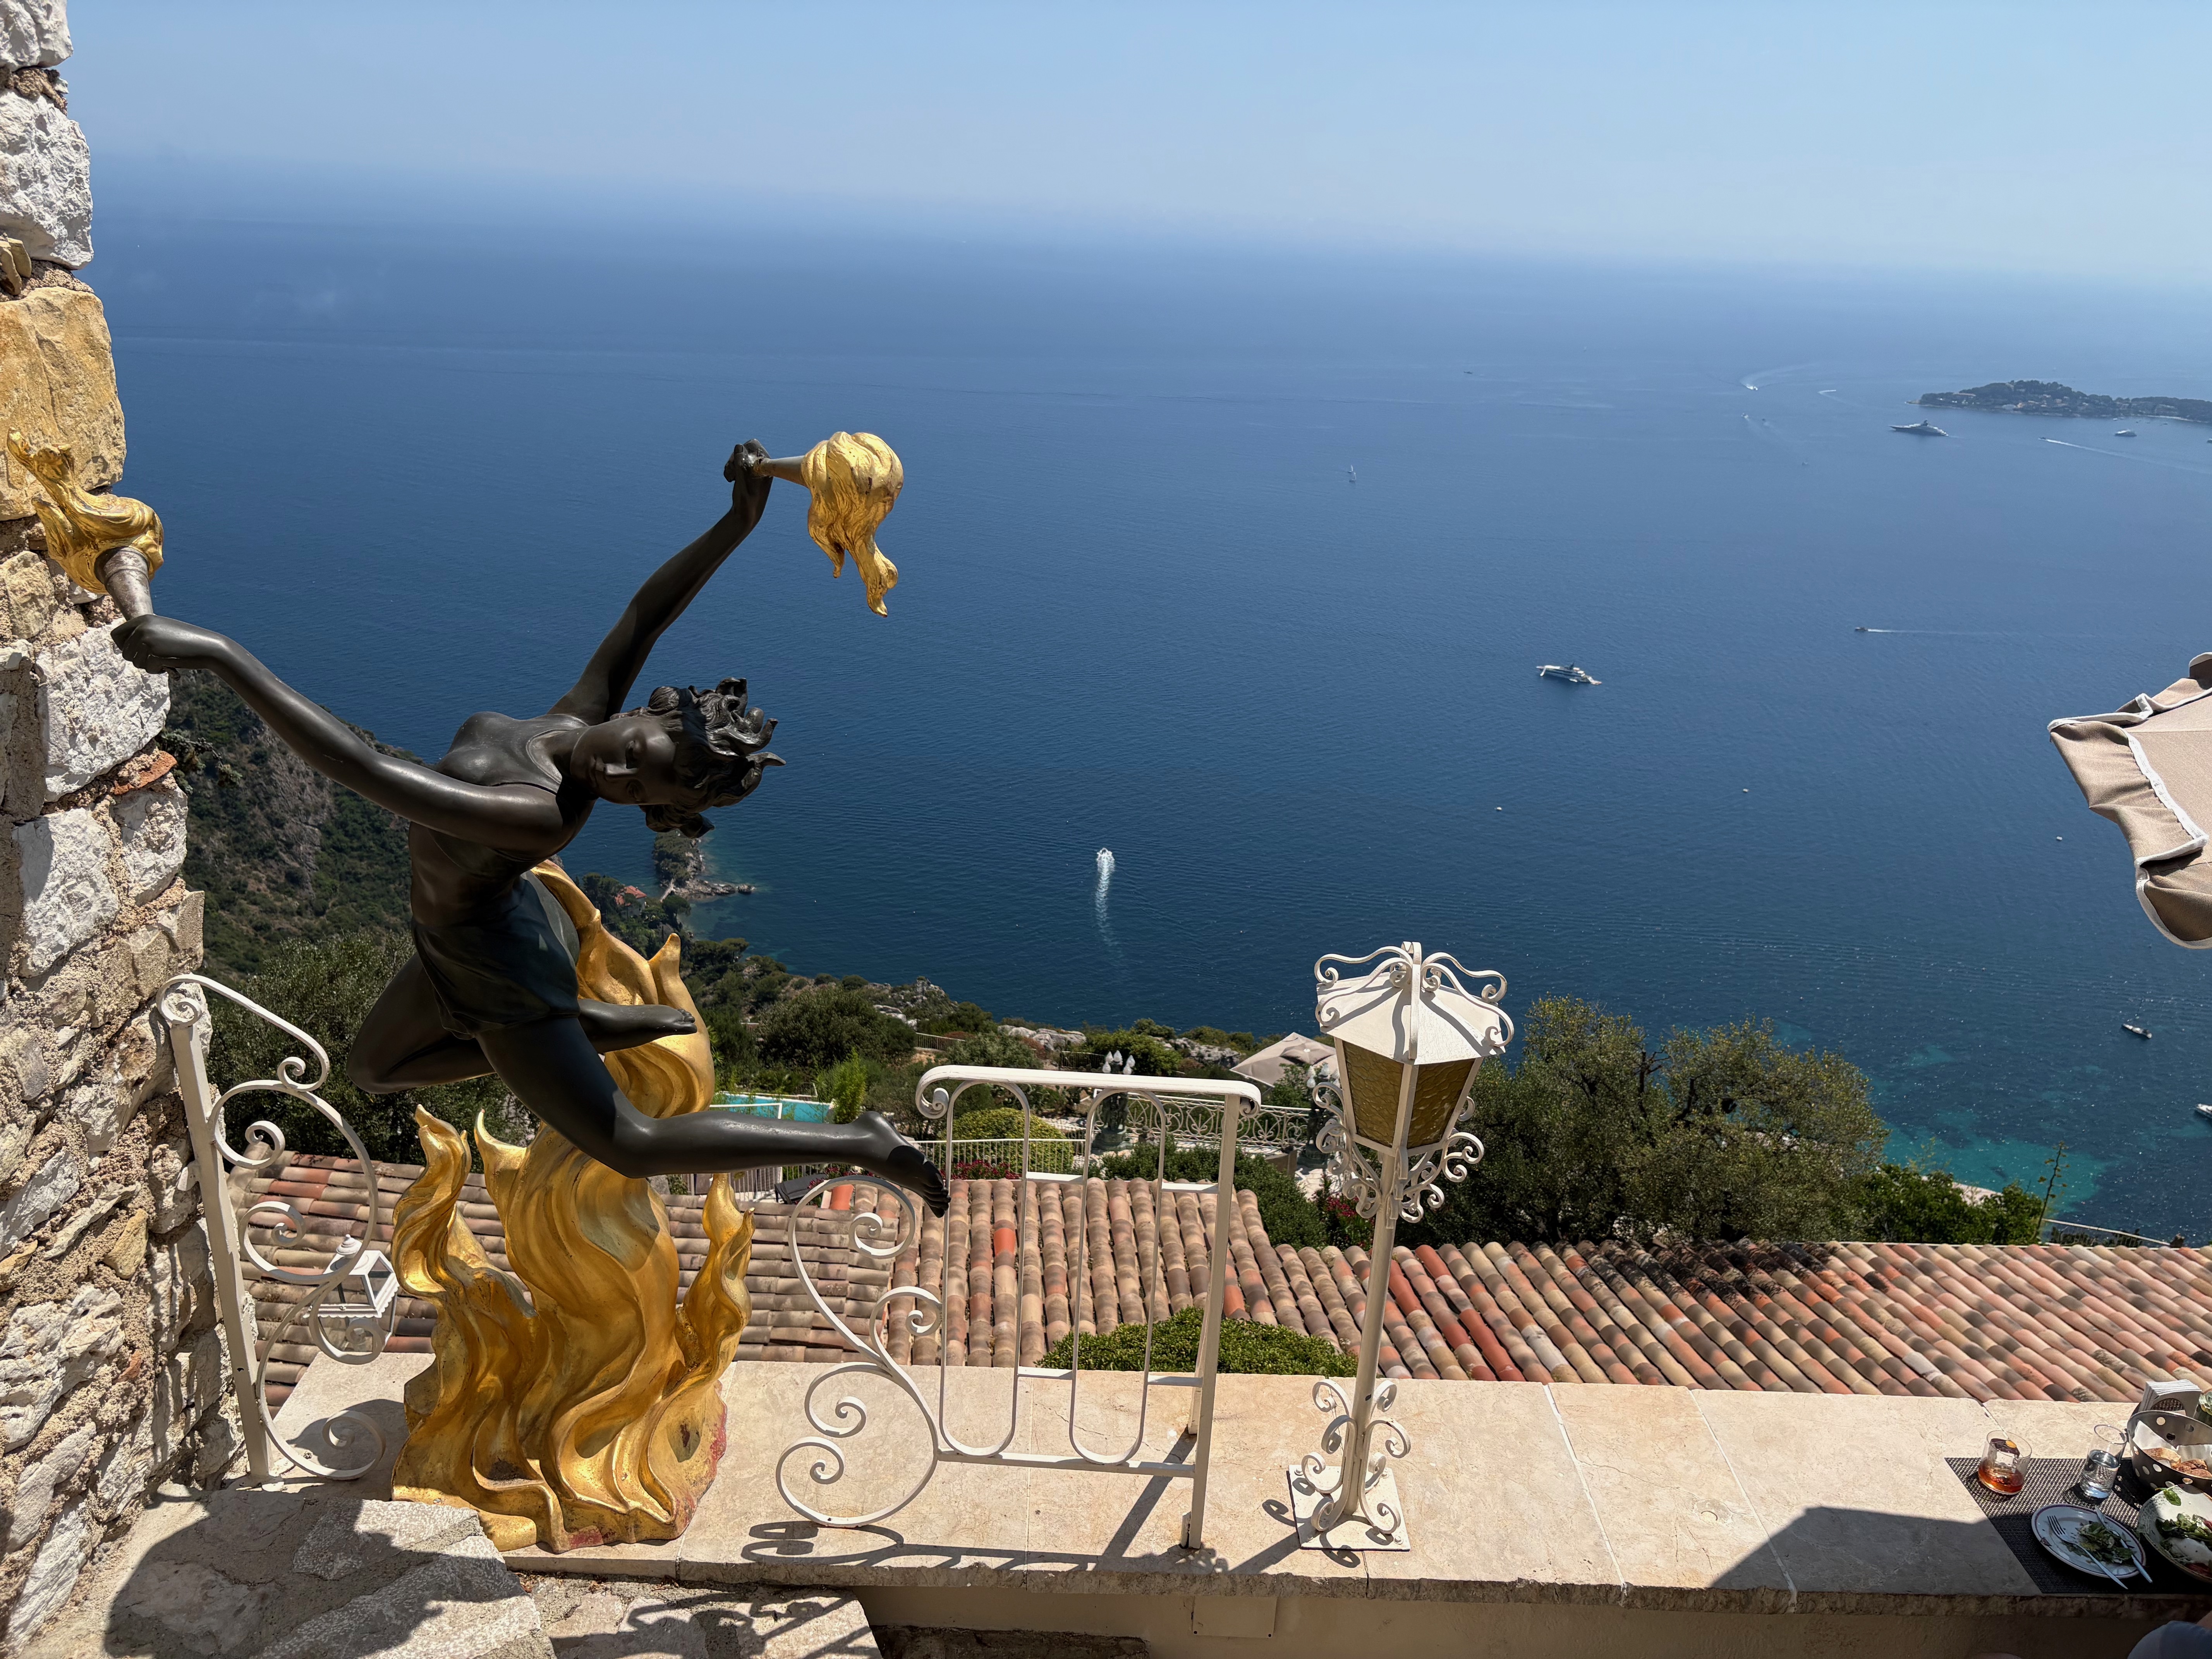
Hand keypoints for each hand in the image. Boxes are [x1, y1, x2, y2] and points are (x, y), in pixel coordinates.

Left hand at [112, 614, 231, 674]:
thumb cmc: (187, 642)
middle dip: (140, 660)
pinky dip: (159, 671)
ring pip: (135, 663)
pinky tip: (171, 664)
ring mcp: (147, 640)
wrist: (208, 647)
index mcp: (143, 619)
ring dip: (150, 666)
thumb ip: (145, 634)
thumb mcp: (164, 632)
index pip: (116, 635)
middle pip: (125, 653)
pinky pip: (148, 669)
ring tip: (167, 659)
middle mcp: (142, 628)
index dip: (122, 647)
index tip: (134, 653)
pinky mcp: (154, 653)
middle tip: (157, 659)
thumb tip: (124, 647)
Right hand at [723, 439, 770, 517]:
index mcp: (766, 466)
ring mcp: (754, 470)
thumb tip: (739, 446)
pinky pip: (737, 463)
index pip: (755, 446)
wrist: (746, 515)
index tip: (737, 463)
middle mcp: (762, 466)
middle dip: (734, 458)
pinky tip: (729, 478)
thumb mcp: (742, 482)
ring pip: (739, 456)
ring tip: (729, 476)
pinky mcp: (747, 473)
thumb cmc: (747, 500)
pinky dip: (730, 468)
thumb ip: (740, 464)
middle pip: (745, 450)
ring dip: (731, 464)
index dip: (743, 451)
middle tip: (730, 470)